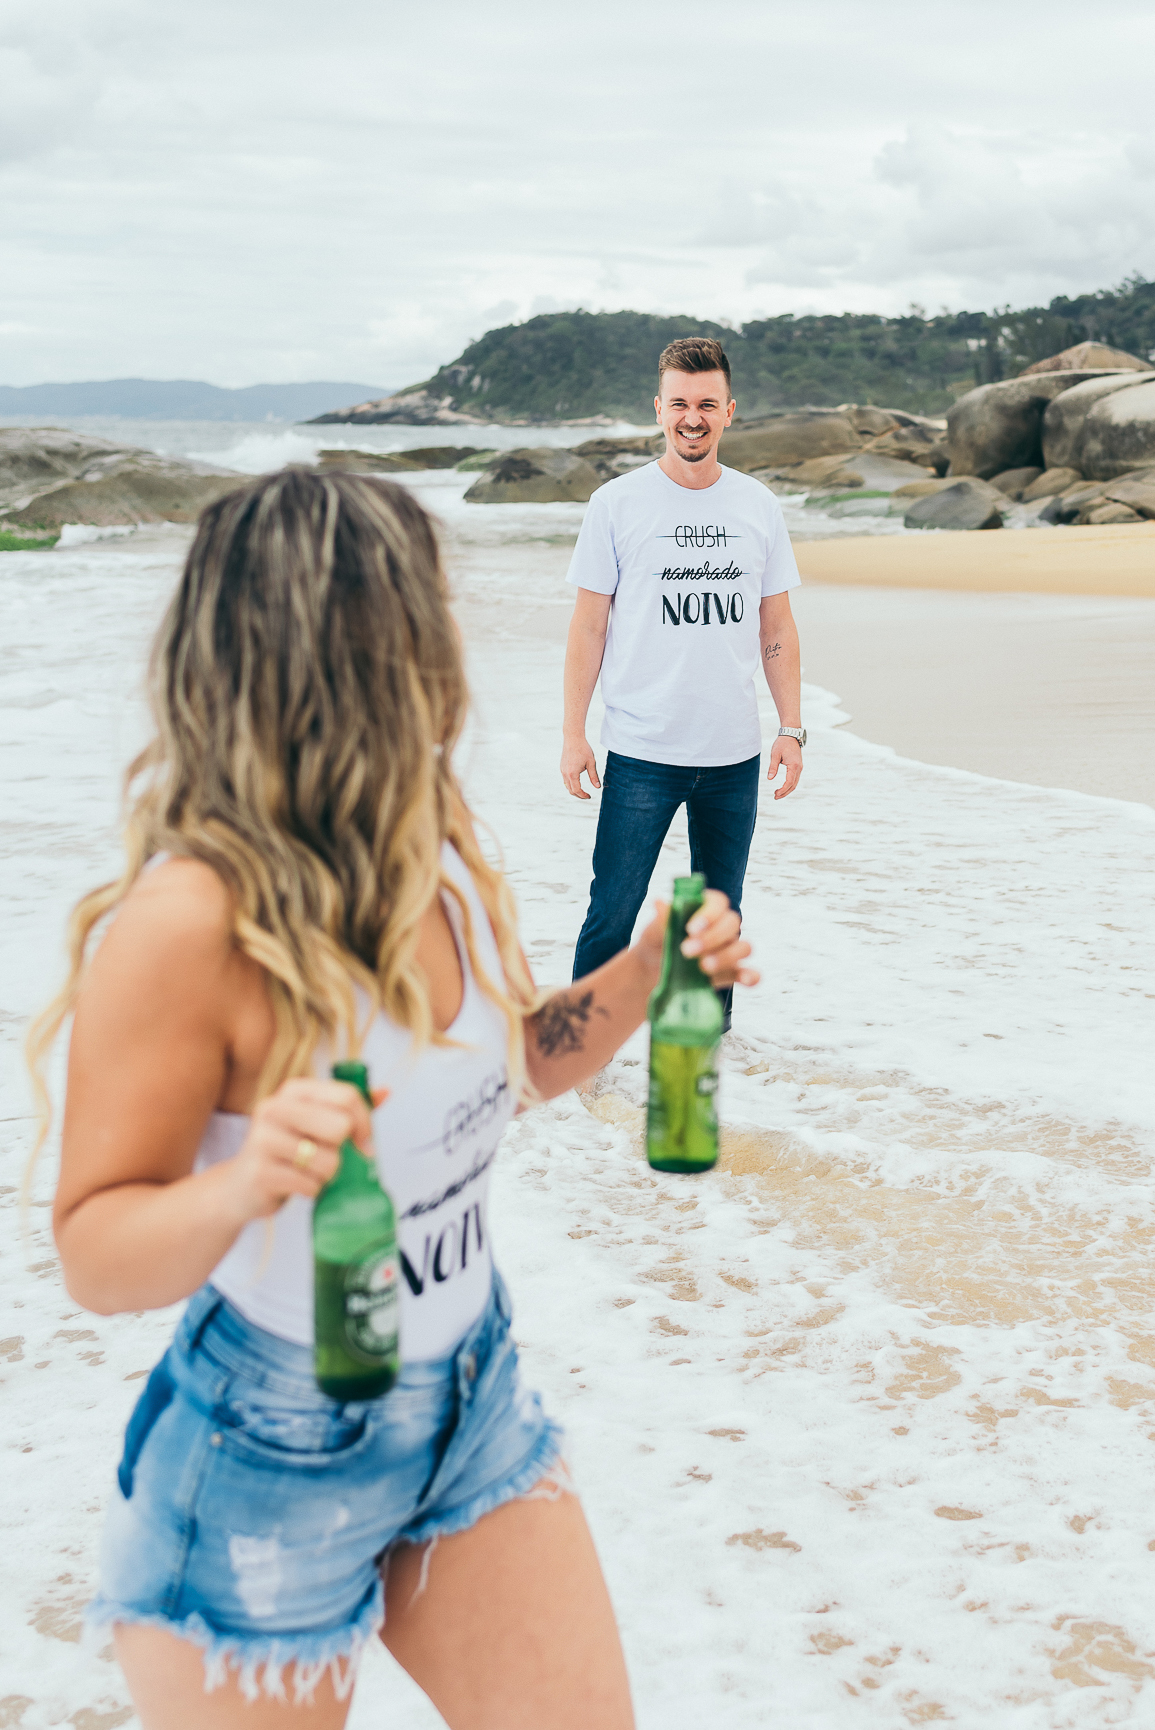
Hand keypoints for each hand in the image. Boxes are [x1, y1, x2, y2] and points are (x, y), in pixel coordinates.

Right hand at [219, 1077, 381, 1225]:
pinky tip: (295, 1184)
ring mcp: (264, 1139)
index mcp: (293, 1090)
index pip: (347, 1096)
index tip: (365, 1144)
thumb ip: (348, 1108)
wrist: (240, 1186)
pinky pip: (311, 1184)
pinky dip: (311, 1190)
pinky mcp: (261, 1172)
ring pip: (329, 1161)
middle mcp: (274, 1108)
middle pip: (340, 1127)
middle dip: (341, 1151)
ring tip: (306, 1171)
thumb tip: (385, 1092)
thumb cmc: (285, 1151)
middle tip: (325, 1156)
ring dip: (326, 1174)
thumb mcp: (314, 1122)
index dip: (365, 1123)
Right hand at [561, 735, 601, 799]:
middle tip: (586, 796)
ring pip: (567, 785)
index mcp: (573, 774)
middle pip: (570, 790)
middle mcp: (565, 773)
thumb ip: (594, 776)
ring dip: (574, 790)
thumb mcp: (591, 763)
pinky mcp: (562, 767)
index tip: (589, 796)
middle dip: (578, 795)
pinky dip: (571, 784)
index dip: (583, 795)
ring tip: (582, 790)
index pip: (577, 790)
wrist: (573, 738)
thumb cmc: (583, 749)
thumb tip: (597, 787)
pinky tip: (577, 782)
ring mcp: (562, 770)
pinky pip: (565, 780)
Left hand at [635, 890, 759, 989]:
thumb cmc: (657, 944)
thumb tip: (659, 902)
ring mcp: (730, 950)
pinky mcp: (732, 973)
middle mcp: (722, 926)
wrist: (654, 972)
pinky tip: (744, 979)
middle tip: (686, 951)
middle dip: (712, 938)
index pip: (718, 903)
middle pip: (732, 924)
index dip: (708, 914)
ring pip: (744, 947)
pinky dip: (751, 976)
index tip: (690, 929)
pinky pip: (751, 973)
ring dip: (727, 956)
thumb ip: (663, 919)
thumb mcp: (655, 931)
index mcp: (705, 908)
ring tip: (703, 968)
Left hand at [767, 736, 802, 799]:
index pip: (789, 782)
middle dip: (785, 793)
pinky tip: (782, 787)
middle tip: (775, 797)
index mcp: (794, 766)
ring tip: (777, 794)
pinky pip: (795, 779)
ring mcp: (799, 768)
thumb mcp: (775, 754)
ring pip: (795, 783)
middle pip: (793, 785)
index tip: (775, 794)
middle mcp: (799, 768)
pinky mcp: (798, 766)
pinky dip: (789, 785)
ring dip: (787, 790)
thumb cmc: (782, 744)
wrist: (791, 735)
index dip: (782, 790)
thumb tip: (769, 779)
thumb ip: (772, 767)